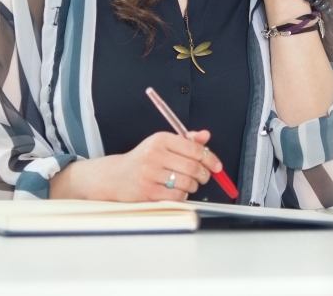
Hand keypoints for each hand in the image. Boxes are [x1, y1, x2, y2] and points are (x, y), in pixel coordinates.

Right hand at [63, 130, 222, 201]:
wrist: (115, 176)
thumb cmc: (143, 159)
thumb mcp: (162, 144)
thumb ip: (186, 140)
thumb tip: (206, 136)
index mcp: (161, 139)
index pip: (194, 148)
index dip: (210, 158)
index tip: (217, 165)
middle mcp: (155, 154)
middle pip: (193, 166)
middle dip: (204, 174)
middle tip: (204, 176)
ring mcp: (150, 174)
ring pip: (187, 182)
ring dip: (193, 186)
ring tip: (188, 183)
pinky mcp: (148, 191)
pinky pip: (177, 196)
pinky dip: (182, 195)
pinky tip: (176, 191)